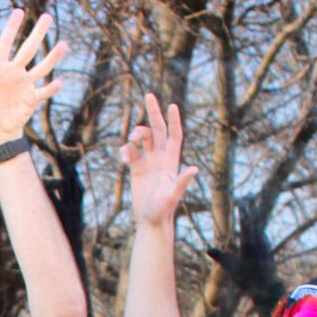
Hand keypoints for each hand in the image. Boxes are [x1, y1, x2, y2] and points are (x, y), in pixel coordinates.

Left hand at [0, 11, 67, 151]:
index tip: (19, 11)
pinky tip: (58, 82)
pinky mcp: (32, 99)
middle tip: (47, 16)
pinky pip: (44, 92)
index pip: (5, 43)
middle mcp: (13, 72)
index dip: (12, 28)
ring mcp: (24, 85)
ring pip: (41, 67)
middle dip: (37, 33)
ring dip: (52, 57)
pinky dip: (51, 88)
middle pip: (28, 49)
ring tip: (63, 44)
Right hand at [122, 93, 198, 229]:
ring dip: (136, 133)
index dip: (174, 120)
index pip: (174, 135)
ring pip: (142, 139)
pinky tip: (122, 157)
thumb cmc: (163, 210)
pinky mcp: (137, 169)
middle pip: (158, 129)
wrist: (151, 221)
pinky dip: (125, 150)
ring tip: (131, 139)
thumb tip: (194, 169)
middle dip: (154, 113)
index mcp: (171, 161)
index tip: (172, 105)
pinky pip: (130, 152)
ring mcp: (148, 163)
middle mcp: (160, 158)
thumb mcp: (172, 196)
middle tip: (148, 95)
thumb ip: (182, 182)